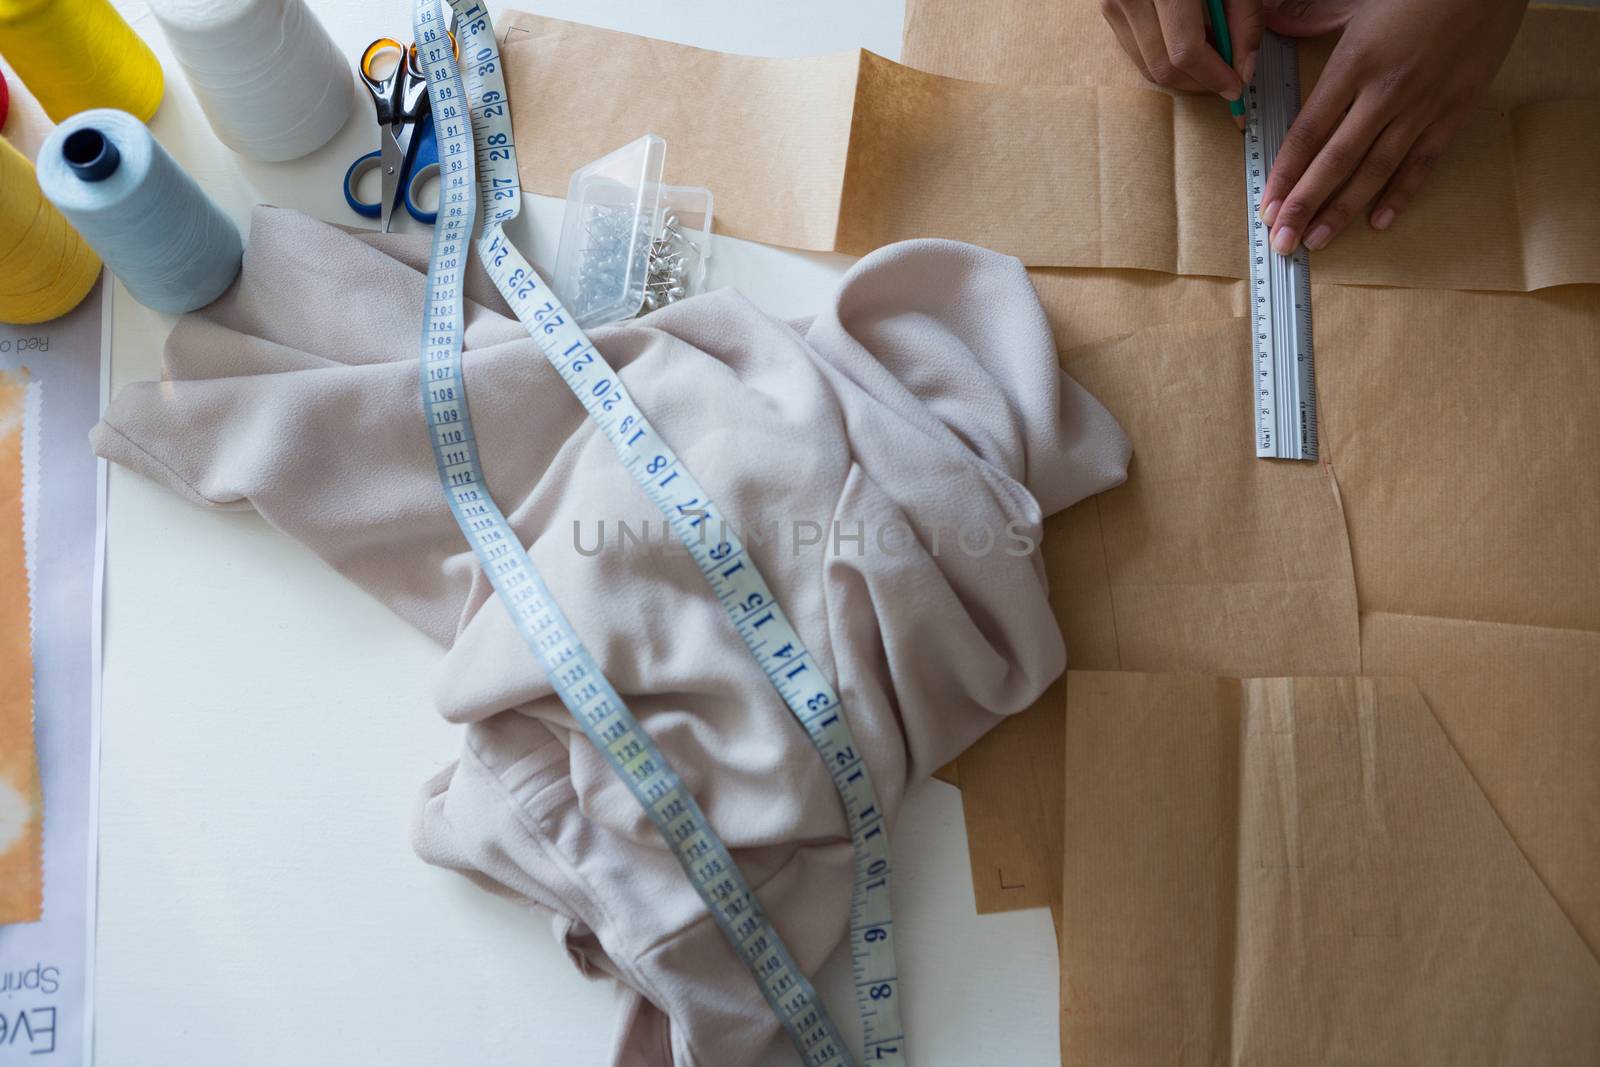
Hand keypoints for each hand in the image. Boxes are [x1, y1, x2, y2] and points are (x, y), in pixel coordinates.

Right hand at [1101, 0, 1262, 102]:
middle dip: (1198, 83)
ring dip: (1182, 76)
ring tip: (1209, 61)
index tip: (1236, 87)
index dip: (1213, 75)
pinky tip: (1187, 45)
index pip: (1184, 50)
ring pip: (1147, 67)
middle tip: (1225, 80)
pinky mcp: (1108, 8)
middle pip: (1162, 67)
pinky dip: (1164, 58)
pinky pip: (1136, 52)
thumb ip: (1244, 21)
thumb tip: (1244, 70)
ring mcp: (1113, 3)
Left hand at [1261, 0, 1529, 254]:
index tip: (1268, 205)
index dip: (1285, 174)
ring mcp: (1423, 105)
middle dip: (1305, 205)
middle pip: (1336, 160)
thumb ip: (1310, 17)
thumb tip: (1271, 22)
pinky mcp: (1456, 109)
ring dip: (1344, 210)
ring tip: (1318, 241)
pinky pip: (1424, 161)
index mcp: (1354, 64)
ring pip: (1376, 169)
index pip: (1308, 132)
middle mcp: (1385, 92)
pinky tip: (1379, 221)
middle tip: (1284, 241)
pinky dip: (1401, 194)